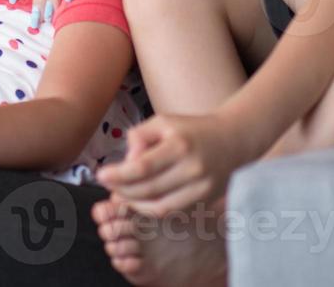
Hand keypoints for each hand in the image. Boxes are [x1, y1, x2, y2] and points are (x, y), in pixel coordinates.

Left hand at [94, 112, 251, 214]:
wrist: (233, 140)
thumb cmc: (191, 129)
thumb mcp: (163, 122)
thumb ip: (140, 137)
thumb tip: (126, 162)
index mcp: (180, 145)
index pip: (143, 167)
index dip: (118, 175)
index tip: (100, 175)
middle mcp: (193, 169)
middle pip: (148, 189)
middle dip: (122, 190)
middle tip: (107, 186)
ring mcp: (201, 188)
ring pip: (159, 206)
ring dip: (134, 204)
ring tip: (120, 194)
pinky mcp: (205, 200)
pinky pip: (172, 211)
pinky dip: (151, 209)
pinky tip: (139, 200)